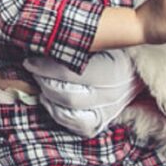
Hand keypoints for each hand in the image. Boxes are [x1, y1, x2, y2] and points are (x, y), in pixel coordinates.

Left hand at [24, 51, 142, 137]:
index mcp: (112, 69)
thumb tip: (43, 40)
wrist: (136, 66)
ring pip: (69, 113)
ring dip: (48, 99)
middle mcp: (112, 93)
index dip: (44, 68)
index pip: (70, 74)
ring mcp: (109, 110)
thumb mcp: (98, 39)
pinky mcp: (104, 120)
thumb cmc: (113, 46)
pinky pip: (79, 127)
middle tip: (35, 70)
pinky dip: (60, 116)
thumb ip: (75, 41)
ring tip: (42, 85)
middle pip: (67, 96)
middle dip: (44, 82)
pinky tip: (51, 101)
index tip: (29, 61)